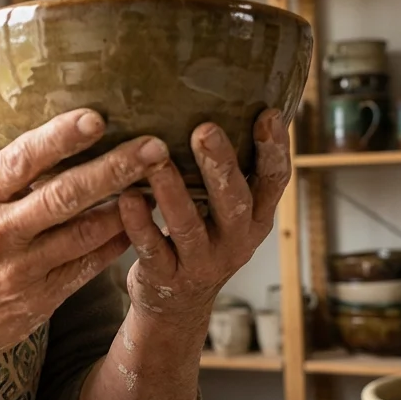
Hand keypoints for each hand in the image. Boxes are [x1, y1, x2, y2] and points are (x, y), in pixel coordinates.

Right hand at [0, 102, 170, 369]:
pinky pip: (89, 265)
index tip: (96, 117)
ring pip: (85, 232)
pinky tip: (142, 222)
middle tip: (154, 147)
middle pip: (63, 195)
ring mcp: (23, 269)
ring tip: (162, 180)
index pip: (19, 160)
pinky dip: (116, 242)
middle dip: (113, 169)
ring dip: (126, 206)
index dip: (58, 138)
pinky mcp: (42, 298)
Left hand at [118, 110, 291, 322]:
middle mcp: (235, 240)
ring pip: (190, 226)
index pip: (274, 181)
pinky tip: (126, 196)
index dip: (274, 150)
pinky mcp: (166, 278)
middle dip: (222, 166)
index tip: (267, 113)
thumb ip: (230, 168)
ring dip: (174, 192)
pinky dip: (139, 223)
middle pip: (235, 202)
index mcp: (256, 217)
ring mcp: (202, 263)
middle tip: (205, 130)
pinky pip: (152, 249)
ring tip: (157, 161)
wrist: (177, 306)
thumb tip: (234, 93)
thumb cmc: (201, 236)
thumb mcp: (226, 210)